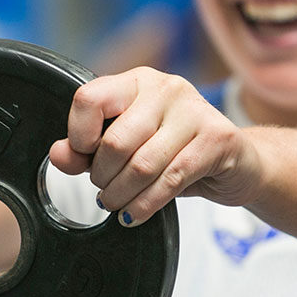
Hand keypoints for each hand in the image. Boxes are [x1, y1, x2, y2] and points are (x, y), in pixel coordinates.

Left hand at [48, 67, 260, 225]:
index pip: (89, 98)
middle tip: (105, 191)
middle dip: (102, 177)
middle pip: (115, 141)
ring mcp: (195, 110)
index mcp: (138, 81)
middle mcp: (166, 88)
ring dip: (122, 196)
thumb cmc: (177, 153)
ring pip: (142, 165)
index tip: (86, 157)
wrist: (238, 163)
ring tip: (117, 205)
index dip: (79, 135)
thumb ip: (87, 151)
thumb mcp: (127, 149)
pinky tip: (135, 215)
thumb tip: (58, 155)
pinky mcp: (218, 138)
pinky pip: (170, 180)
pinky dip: (145, 205)